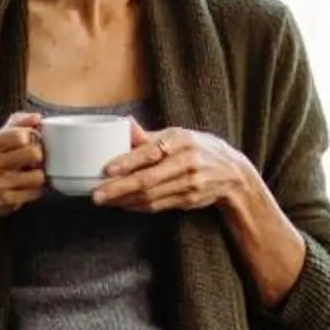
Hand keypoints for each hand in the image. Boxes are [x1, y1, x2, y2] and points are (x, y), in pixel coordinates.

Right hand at [0, 111, 46, 222]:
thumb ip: (15, 124)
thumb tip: (37, 117)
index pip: (20, 134)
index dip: (33, 136)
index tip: (31, 140)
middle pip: (33, 153)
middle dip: (38, 156)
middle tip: (33, 160)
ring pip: (37, 175)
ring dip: (38, 175)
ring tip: (29, 174)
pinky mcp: (5, 201)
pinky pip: (35, 192)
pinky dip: (35, 190)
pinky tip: (25, 187)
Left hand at [91, 126, 257, 213]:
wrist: (232, 174)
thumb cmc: (198, 149)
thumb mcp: (178, 135)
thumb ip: (149, 136)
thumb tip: (124, 123)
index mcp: (182, 140)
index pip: (151, 152)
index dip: (127, 162)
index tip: (106, 169)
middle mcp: (188, 162)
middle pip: (148, 179)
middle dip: (119, 188)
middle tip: (96, 194)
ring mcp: (190, 184)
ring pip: (151, 196)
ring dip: (124, 200)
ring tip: (104, 200)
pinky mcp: (189, 200)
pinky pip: (157, 206)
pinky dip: (137, 207)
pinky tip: (122, 205)